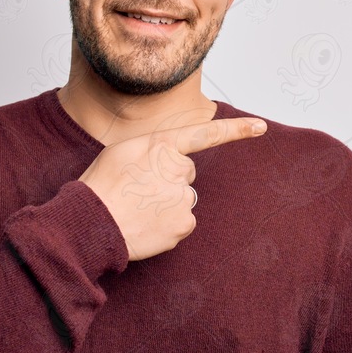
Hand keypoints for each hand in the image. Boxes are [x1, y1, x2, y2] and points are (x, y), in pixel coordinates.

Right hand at [80, 117, 266, 259]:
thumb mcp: (122, 152)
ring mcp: (181, 197)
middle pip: (185, 172)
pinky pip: (182, 221)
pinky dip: (167, 225)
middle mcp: (176, 168)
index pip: (204, 135)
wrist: (90, 223)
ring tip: (137, 209)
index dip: (236, 130)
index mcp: (160, 145)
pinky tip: (145, 224)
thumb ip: (153, 150)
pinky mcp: (183, 223)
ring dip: (166, 203)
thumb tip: (173, 162)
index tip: (261, 127)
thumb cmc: (100, 186)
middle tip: (138, 190)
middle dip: (168, 180)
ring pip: (182, 198)